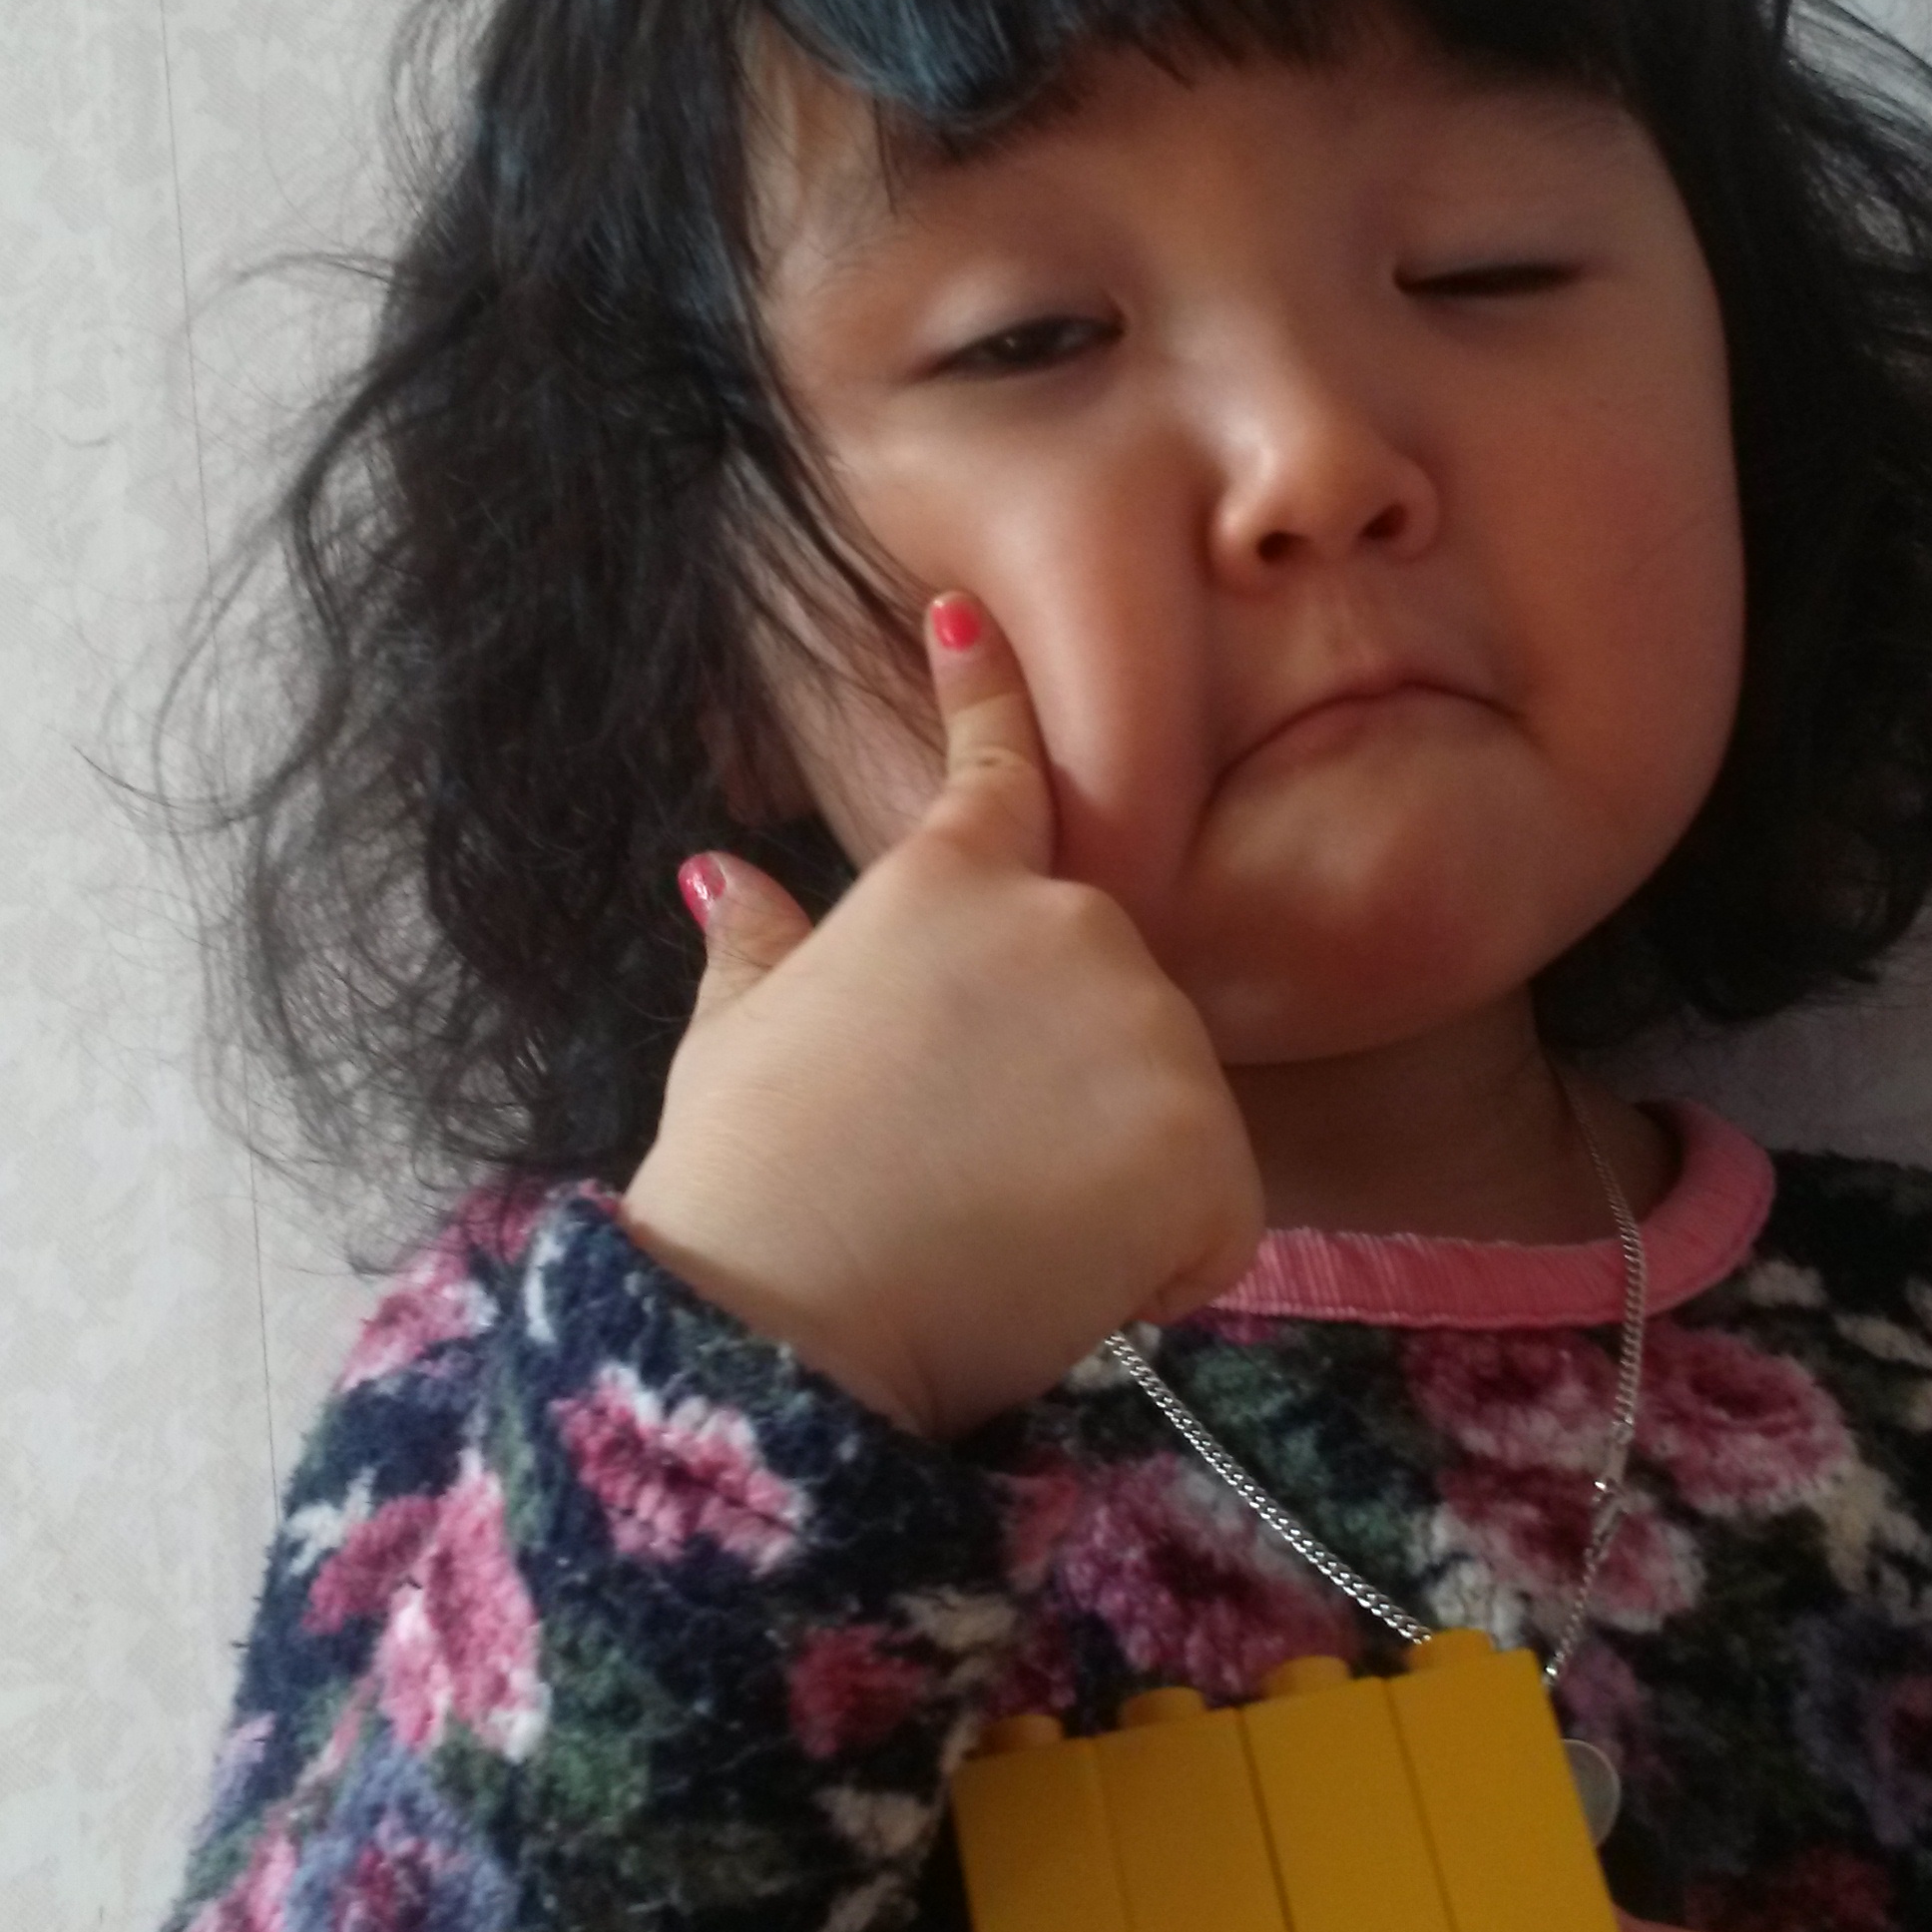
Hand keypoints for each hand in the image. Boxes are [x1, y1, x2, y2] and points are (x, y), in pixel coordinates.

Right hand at [620, 591, 1262, 1437]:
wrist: (791, 1315)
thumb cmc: (746, 1185)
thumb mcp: (731, 1044)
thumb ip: (759, 949)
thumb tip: (719, 873)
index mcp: (942, 885)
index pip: (990, 767)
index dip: (984, 692)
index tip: (971, 616)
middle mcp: (1065, 921)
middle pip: (1103, 985)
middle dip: (1060, 1074)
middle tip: (957, 1171)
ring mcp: (1147, 1022)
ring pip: (1164, 1104)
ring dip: (1106, 1176)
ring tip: (994, 1237)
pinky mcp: (1207, 1138)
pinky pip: (1212, 1211)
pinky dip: (1159, 1263)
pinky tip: (1063, 1283)